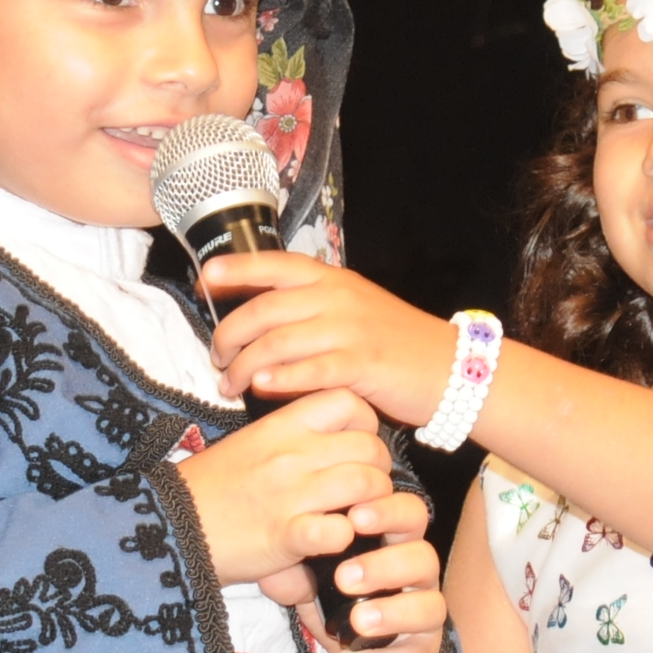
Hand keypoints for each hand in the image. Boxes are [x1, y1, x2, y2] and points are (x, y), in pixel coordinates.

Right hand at [164, 386, 393, 587]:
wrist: (167, 525)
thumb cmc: (210, 487)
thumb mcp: (251, 446)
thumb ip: (293, 439)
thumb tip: (329, 442)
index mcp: (280, 426)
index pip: (348, 402)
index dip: (365, 424)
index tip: (354, 445)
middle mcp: (290, 454)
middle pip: (369, 446)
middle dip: (378, 469)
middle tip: (364, 490)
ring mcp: (290, 495)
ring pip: (366, 484)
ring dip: (371, 505)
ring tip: (355, 517)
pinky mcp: (286, 536)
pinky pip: (339, 531)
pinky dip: (345, 539)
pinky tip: (333, 542)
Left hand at [205, 255, 458, 424]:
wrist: (447, 367)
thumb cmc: (393, 341)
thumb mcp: (352, 308)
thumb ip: (311, 307)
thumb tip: (260, 314)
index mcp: (331, 279)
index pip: (274, 265)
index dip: (236, 270)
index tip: (204, 281)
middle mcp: (336, 298)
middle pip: (263, 310)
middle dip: (229, 335)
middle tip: (216, 358)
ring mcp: (348, 330)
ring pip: (277, 343)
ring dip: (244, 366)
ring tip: (230, 385)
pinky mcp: (360, 365)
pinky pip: (308, 371)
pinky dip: (279, 379)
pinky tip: (261, 388)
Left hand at [260, 488, 442, 652]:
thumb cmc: (334, 602)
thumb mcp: (311, 576)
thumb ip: (298, 558)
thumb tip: (280, 552)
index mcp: (395, 545)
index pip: (409, 514)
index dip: (390, 511)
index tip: (354, 517)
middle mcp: (418, 577)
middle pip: (425, 557)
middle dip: (386, 565)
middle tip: (343, 578)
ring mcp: (425, 616)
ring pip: (431, 607)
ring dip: (392, 613)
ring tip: (357, 622)